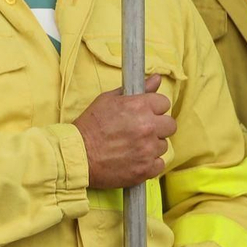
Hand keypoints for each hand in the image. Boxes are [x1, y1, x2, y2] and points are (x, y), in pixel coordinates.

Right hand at [73, 74, 175, 188]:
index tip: (143, 114)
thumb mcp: (107, 100)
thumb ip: (135, 90)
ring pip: (163, 145)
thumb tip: (156, 78)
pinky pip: (159, 163)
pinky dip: (148, 163)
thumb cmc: (89, 126)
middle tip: (139, 131)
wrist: (76, 155)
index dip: (152, 108)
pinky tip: (133, 159)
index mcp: (138, 106)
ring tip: (131, 147)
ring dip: (151, 145)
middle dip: (157, 126)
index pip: (164, 103)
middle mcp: (147, 127)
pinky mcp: (146, 168)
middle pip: (170, 125)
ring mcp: (148, 149)